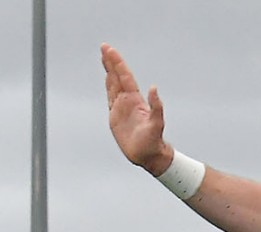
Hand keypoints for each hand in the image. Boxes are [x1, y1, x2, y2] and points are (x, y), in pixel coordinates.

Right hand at [102, 44, 172, 174]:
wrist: (147, 155)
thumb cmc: (153, 141)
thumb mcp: (156, 123)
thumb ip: (156, 106)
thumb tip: (154, 88)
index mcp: (135, 100)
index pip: (125, 77)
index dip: (118, 63)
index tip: (110, 51)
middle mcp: (128, 100)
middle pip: (118, 76)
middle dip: (111, 62)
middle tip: (104, 47)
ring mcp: (122, 107)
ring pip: (113, 84)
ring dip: (109, 71)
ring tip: (104, 57)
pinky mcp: (116, 115)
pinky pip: (111, 97)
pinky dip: (109, 86)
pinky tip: (108, 78)